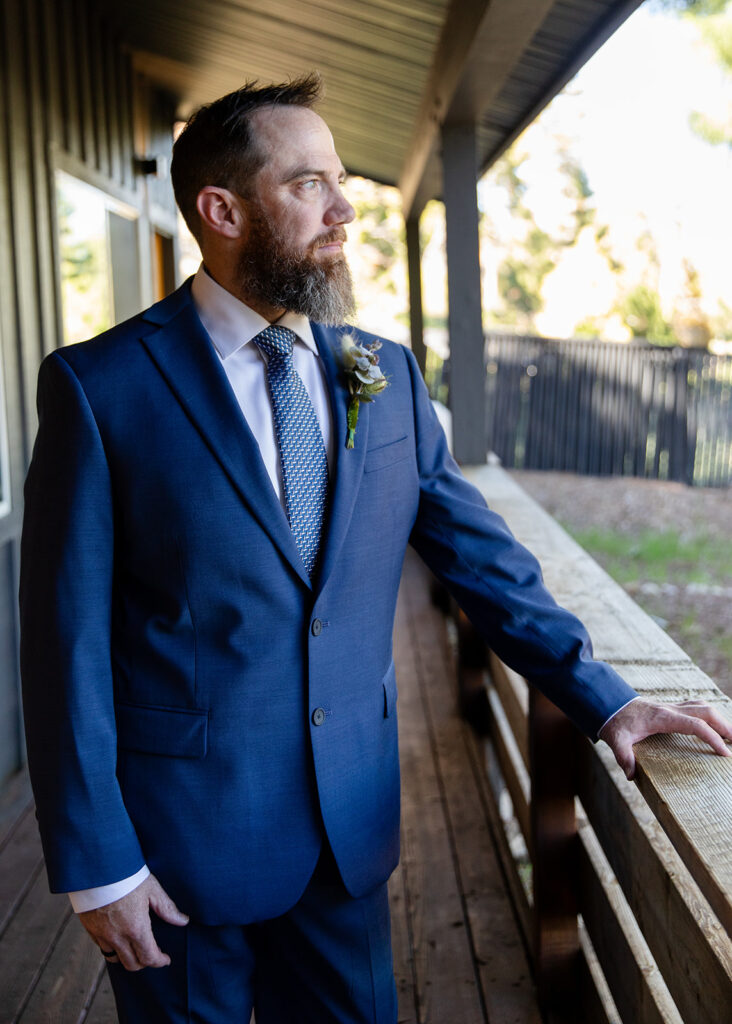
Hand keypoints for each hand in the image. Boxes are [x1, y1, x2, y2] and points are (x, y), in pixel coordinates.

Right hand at [79, 874, 188, 970]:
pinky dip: (112, 948)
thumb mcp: (152, 889)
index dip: (160, 961)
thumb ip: (167, 908)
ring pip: (115, 959)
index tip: (166, 959)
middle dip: (144, 962)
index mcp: (136, 929)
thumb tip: (183, 920)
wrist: (99, 868)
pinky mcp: (91, 930)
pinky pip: (102, 947)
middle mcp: (118, 937)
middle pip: (132, 964)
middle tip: (152, 954)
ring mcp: (102, 935)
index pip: (149, 957)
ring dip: (127, 957)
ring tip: (135, 948)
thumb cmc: (127, 876)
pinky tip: (119, 937)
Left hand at [599, 698, 731, 779]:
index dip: (712, 738)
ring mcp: (671, 707)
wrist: (607, 702)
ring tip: (730, 736)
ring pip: (702, 707)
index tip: (724, 753)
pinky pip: (695, 708)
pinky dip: (708, 716)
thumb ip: (623, 756)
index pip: (695, 725)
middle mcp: (671, 709)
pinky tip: (712, 727)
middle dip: (724, 726)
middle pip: (706, 712)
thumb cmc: (614, 720)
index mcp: (663, 717)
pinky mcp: (670, 708)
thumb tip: (630, 776)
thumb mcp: (616, 739)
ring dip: (718, 719)